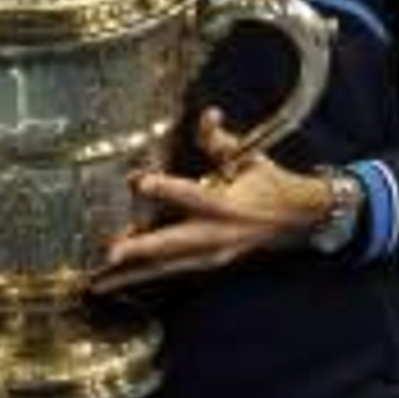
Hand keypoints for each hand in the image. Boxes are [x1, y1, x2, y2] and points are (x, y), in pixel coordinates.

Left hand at [91, 109, 333, 295]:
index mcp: (229, 206)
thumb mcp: (250, 158)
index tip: (139, 181)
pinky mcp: (209, 263)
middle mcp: (219, 235)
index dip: (167, 189)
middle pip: (175, 243)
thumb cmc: (268, 184)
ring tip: (102, 281)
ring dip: (136, 274)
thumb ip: (222, 141)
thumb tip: (208, 115)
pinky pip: (172, 271)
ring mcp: (214, 255)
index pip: (194, 197)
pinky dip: (145, 277)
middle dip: (142, 249)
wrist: (296, 220)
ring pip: (169, 266)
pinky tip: (119, 282)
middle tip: (111, 254)